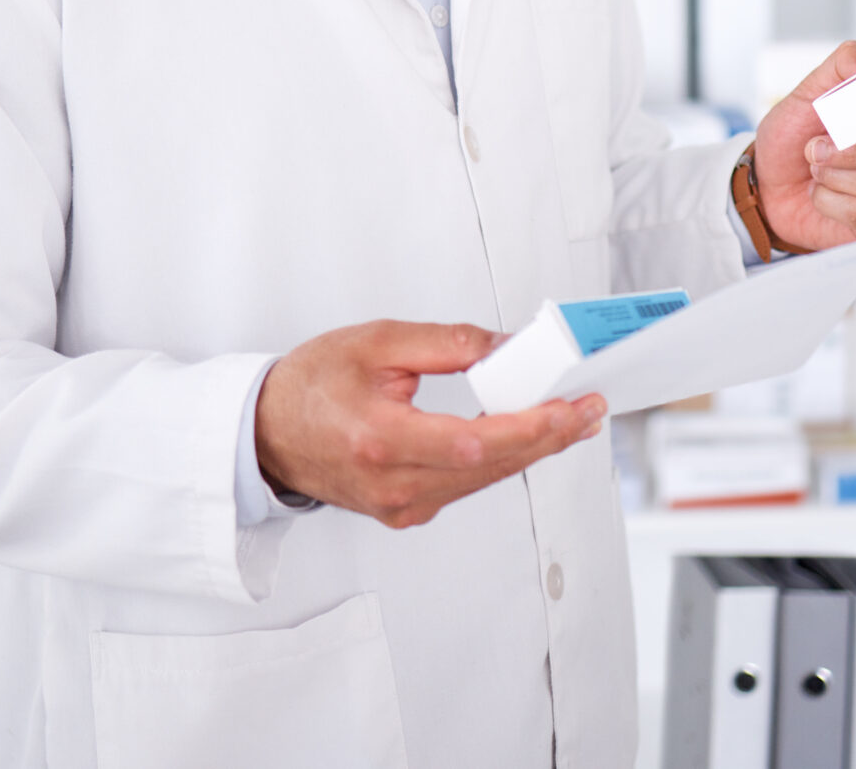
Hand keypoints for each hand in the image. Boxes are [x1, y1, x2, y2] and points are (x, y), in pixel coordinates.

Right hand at [254, 319, 605, 528]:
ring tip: (571, 418)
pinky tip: (525, 437)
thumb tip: (506, 347)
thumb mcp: (377, 343)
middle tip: (590, 409)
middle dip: (549, 436)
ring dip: (531, 449)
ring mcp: (401, 505)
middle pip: (492, 466)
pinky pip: (466, 485)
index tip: (572, 408)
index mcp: (382, 440)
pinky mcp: (405, 511)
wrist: (265, 433)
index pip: (476, 442)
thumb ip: (447, 343)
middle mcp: (394, 484)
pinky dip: (500, 460)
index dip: (532, 428)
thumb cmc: (310, 385)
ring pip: (484, 479)